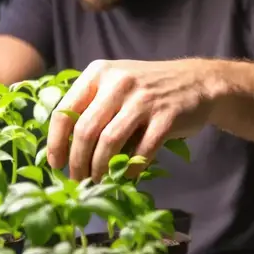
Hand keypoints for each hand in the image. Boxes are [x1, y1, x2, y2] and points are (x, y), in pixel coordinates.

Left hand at [46, 59, 221, 179]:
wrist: (198, 82)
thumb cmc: (146, 88)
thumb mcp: (114, 83)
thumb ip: (90, 106)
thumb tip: (63, 148)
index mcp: (98, 73)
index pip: (65, 111)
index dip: (55, 142)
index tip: (55, 164)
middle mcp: (118, 82)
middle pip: (85, 130)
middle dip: (77, 161)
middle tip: (77, 179)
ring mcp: (143, 99)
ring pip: (109, 142)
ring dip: (100, 168)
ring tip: (97, 180)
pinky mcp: (167, 117)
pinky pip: (141, 151)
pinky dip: (130, 169)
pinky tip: (126, 176)